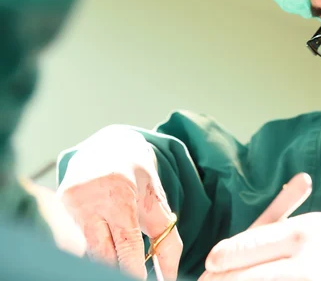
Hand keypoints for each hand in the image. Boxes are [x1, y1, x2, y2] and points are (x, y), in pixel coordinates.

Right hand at [57, 126, 182, 279]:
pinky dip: (93, 247)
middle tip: (133, 275)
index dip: (133, 269)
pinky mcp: (59, 204)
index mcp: (120, 192)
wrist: (108, 146)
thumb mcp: (157, 201)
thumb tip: (169, 276)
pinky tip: (105, 246)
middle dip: (118, 270)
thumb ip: (166, 238)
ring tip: (122, 262)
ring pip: (88, 248)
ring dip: (105, 259)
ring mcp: (70, 201)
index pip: (125, 242)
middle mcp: (90, 197)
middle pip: (102, 252)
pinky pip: (77, 239)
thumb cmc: (137, 175)